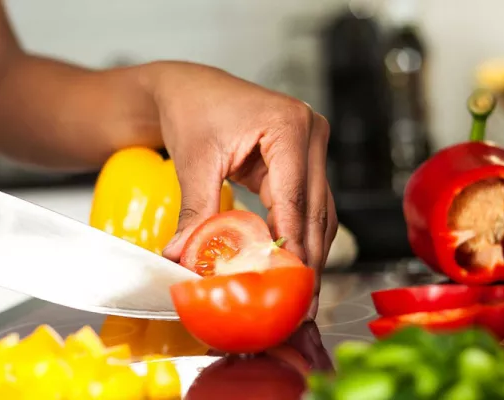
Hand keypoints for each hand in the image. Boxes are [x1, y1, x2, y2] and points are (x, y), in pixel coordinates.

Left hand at [152, 62, 336, 316]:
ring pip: (319, 213)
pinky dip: (299, 237)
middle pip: (315, 211)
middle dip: (307, 260)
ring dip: (309, 254)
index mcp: (289, 126)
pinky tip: (291, 268)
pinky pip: (306, 207)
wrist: (190, 90)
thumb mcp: (194, 162)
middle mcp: (311, 134)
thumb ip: (195, 211)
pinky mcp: (301, 162)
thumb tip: (184, 256)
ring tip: (299, 296)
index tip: (290, 285)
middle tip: (300, 304)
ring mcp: (311, 148)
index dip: (294, 247)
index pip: (296, 199)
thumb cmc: (193, 110)